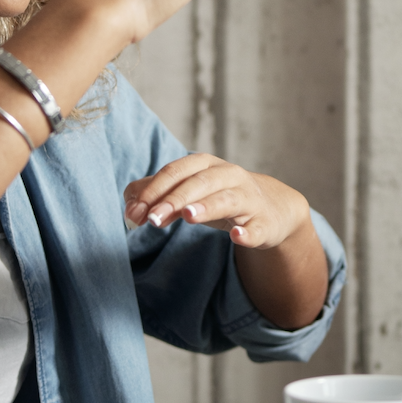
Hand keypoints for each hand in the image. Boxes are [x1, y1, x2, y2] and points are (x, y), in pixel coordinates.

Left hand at [123, 154, 327, 329]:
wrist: (270, 209)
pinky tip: (237, 237)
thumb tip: (131, 207)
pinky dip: (248, 232)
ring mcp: (248, 199)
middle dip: (174, 200)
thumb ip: (156, 195)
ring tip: (188, 216)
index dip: (154, 190)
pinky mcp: (264, 223)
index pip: (176, 171)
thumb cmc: (219, 197)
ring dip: (208, 206)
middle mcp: (228, 175)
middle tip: (152, 219)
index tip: (136, 212)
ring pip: (227, 199)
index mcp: (205, 165)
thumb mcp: (187, 192)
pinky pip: (256, 228)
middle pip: (199, 183)